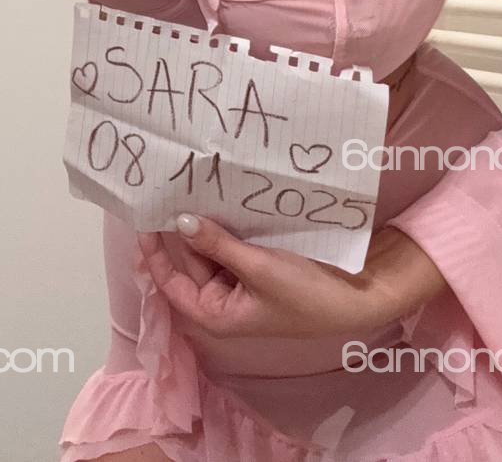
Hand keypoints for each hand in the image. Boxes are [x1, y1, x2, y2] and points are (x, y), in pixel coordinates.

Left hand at [137, 213, 445, 340]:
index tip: (144, 221)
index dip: (154, 254)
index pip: (171, 284)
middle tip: (167, 191)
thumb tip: (180, 222)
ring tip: (188, 188)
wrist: (358, 297)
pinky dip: (226, 223)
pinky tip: (221, 197)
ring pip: (212, 248)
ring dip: (203, 223)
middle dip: (180, 230)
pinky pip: (234, 242)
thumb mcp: (257, 269)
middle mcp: (225, 298)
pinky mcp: (262, 264)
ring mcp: (244, 280)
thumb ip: (217, 245)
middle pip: (191, 261)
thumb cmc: (305, 295)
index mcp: (216, 314)